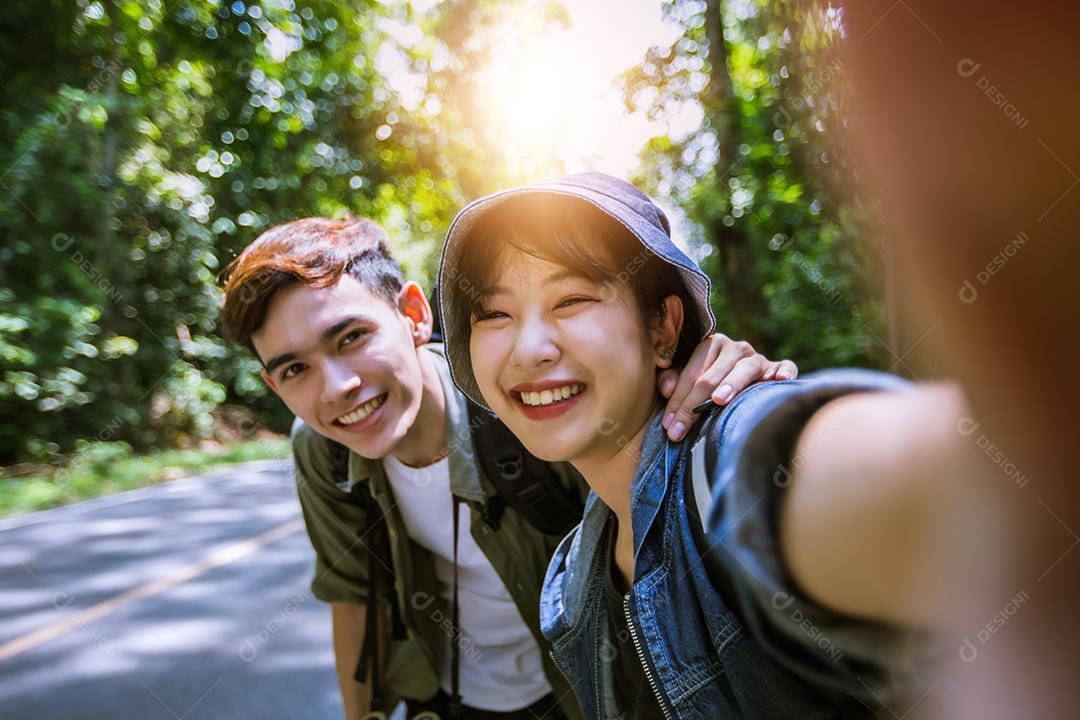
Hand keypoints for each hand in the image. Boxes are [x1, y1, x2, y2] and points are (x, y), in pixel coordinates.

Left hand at [657, 333, 797, 440]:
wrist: (748, 382)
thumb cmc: (712, 385)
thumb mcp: (691, 380)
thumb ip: (675, 380)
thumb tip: (665, 389)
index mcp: (712, 344)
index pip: (692, 374)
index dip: (678, 400)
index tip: (668, 425)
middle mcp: (736, 348)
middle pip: (711, 376)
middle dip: (693, 405)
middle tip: (680, 430)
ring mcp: (758, 358)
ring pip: (744, 369)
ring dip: (732, 384)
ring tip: (719, 400)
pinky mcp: (778, 368)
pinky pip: (784, 367)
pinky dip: (784, 371)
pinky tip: (780, 380)